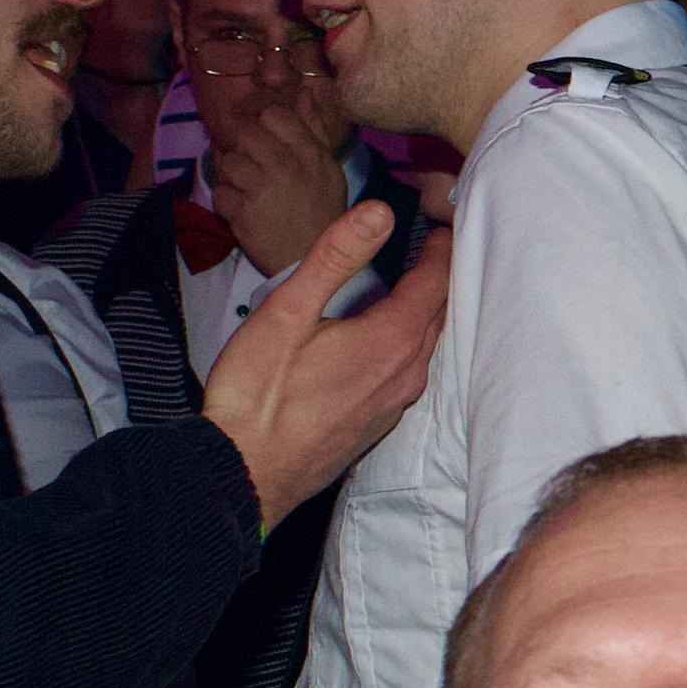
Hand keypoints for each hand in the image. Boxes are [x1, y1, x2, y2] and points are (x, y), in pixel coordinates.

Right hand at [200, 200, 447, 532]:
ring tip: (414, 281)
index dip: (440, 247)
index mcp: (391, 340)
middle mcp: (406, 374)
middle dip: (439, 274)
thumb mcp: (287, 312)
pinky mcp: (379, 424)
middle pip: (440, 313)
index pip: (437, 281)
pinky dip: (409, 343)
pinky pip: (410, 373)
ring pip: (427, 346)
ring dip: (426, 311)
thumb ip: (335, 258)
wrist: (246, 475)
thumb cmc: (257, 395)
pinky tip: (386, 337)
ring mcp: (396, 404)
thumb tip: (378, 212)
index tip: (436, 220)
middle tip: (431, 242)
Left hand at [209, 72, 355, 276]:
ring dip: (233, 178)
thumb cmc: (320, 214)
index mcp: (310, 153)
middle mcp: (286, 166)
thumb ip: (313, 129)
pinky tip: (243, 212)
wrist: (310, 264)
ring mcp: (263, 190)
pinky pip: (220, 194)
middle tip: (251, 168)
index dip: (263, 126)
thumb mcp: (327, 170)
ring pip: (228, 163)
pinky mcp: (243, 214)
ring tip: (248, 192)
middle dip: (243, 150)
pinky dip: (227, 204)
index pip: (273, 114)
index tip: (266, 144)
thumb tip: (304, 93)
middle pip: (244, 133)